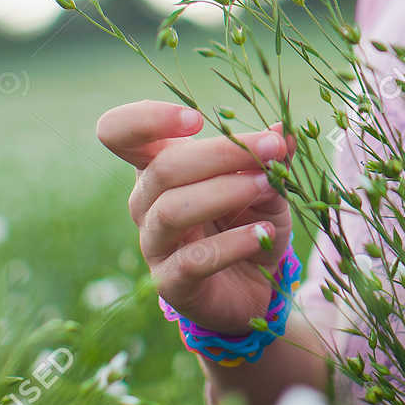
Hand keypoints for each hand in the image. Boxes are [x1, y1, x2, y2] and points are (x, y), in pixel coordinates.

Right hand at [95, 99, 295, 333]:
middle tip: (272, 148)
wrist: (255, 285)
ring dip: (225, 192)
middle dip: (222, 153)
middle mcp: (145, 202)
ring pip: (171, 210)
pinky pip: (193, 260)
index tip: (197, 119)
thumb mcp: (266, 182)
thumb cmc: (249, 221)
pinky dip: (232, 243)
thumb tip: (285, 130)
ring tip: (268, 186)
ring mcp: (153, 244)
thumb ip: (271, 156)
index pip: (119, 132)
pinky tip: (262, 234)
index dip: (146, 119)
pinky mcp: (170, 283)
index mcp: (158, 166)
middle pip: (163, 167)